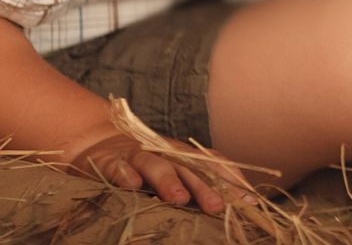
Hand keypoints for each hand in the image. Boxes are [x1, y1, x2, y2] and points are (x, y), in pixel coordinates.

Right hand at [64, 127, 251, 214]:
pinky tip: (131, 185)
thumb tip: (245, 202)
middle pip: (189, 169)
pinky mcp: (111, 162)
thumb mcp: (176, 170)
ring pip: (157, 166)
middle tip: (218, 207)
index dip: (232, 180)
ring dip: (168, 181)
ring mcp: (138, 156)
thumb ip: (203, 183)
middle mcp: (166, 154)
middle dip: (205, 188)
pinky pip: (119, 168)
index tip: (250, 200)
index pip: (214, 165)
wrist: (101, 144)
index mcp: (185, 157)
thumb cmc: (148, 164)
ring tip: (179, 199)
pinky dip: (125, 174)